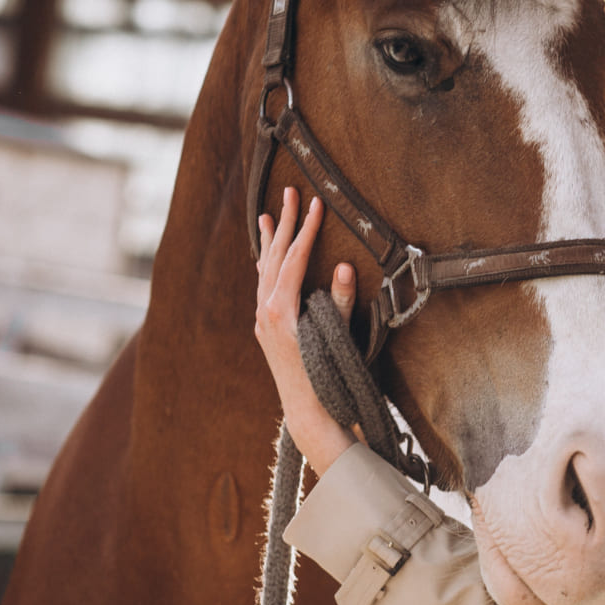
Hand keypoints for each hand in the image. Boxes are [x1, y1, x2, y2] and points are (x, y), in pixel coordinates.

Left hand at [254, 186, 356, 472]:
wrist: (308, 413)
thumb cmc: (328, 378)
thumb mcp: (339, 337)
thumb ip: (339, 301)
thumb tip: (342, 265)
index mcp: (279, 310)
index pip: (294, 258)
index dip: (307, 229)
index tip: (316, 202)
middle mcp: (264, 312)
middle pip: (274, 257)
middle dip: (284, 223)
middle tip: (289, 192)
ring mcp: (261, 321)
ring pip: (263, 270)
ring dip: (269, 242)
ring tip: (268, 215)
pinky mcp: (265, 329)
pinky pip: (263, 286)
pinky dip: (267, 265)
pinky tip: (268, 259)